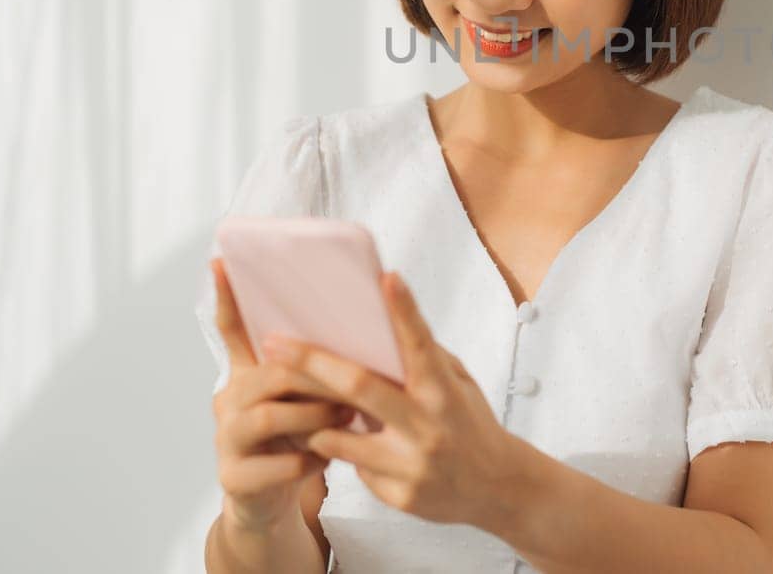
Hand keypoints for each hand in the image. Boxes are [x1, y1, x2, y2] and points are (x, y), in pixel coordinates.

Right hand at [208, 257, 349, 532]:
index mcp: (247, 374)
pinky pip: (274, 464)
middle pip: (267, 374)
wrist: (272, 502)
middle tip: (352, 383)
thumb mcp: (304, 399)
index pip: (232, 329)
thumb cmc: (297, 439)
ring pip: (266, 416)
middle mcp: (228, 400)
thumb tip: (356, 325)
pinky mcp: (233, 478)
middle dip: (313, 375)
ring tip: (345, 418)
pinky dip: (306, 461)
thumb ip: (315, 366)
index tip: (219, 262)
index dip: (225, 297)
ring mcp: (226, 439)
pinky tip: (326, 460)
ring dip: (312, 416)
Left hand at [262, 271, 525, 529]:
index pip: (420, 345)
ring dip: (309, 418)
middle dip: (311, 362)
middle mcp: (428, 425)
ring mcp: (412, 464)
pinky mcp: (400, 495)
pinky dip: (345, 452)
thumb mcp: (458, 385)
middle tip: (273, 342)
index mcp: (444, 391)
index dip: (404, 311)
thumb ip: (424, 360)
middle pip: (360, 388)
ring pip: (340, 438)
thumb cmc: (471, 423)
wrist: (498, 488)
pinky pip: (355, 468)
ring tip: (283, 399)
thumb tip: (386, 324)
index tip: (386, 277)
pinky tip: (343, 446)